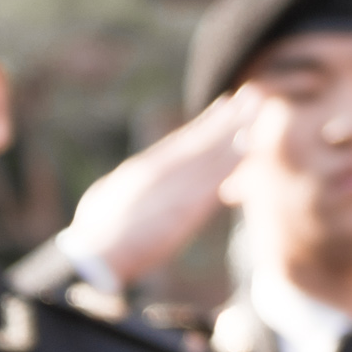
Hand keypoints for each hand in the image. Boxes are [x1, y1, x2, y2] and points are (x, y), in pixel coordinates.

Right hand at [52, 88, 260, 286]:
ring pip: (209, 154)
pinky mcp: (184, 207)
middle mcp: (159, 171)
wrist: (95, 255)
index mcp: (141, 170)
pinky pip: (214, 179)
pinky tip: (249, 147)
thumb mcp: (104, 200)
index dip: (205, 123)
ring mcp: (171, 187)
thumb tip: (126, 178)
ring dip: (235, 132)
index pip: (179, 143)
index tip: (225, 105)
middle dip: (225, 118)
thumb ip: (124, 186)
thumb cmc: (94, 236)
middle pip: (199, 140)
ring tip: (257, 113)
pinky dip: (231, 162)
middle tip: (250, 96)